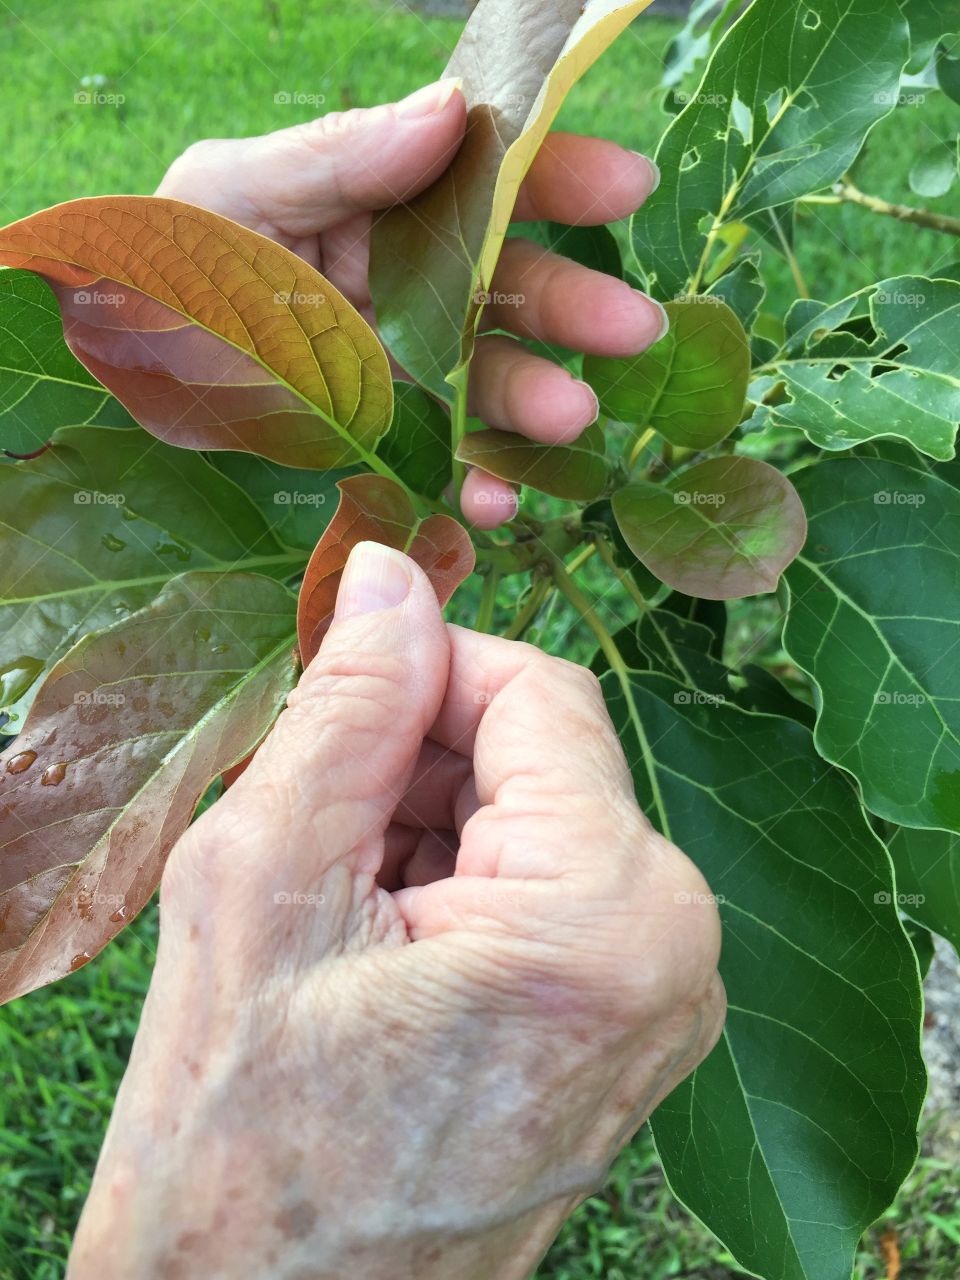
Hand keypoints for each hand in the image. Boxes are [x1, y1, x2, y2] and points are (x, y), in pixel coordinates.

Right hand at [69, 543, 724, 1279]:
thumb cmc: (244, 1139)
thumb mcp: (265, 882)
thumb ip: (346, 708)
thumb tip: (390, 577)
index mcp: (610, 912)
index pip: (536, 690)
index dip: (421, 672)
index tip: (333, 700)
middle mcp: (675, 955)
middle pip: (543, 759)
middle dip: (418, 766)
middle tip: (311, 837)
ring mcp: (659, 1001)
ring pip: (539, 822)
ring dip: (429, 829)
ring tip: (333, 915)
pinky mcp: (627, 1029)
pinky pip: (551, 894)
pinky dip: (460, 887)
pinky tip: (375, 951)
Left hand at [156, 79, 665, 528]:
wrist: (111, 368)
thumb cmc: (166, 263)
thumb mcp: (237, 191)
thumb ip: (342, 156)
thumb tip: (453, 106)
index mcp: (382, 207)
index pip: (490, 183)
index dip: (562, 180)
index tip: (625, 186)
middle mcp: (408, 289)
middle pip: (513, 292)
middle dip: (575, 310)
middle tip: (628, 330)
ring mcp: (404, 371)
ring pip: (493, 386)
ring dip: (537, 406)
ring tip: (566, 422)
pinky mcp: (386, 443)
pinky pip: (449, 464)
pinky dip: (480, 486)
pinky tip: (494, 502)